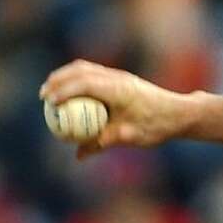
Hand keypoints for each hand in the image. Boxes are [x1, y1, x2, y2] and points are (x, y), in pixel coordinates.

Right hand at [39, 60, 191, 159]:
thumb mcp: (129, 137)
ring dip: (66, 77)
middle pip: (81, 70)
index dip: (64, 90)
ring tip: (50, 92)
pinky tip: (68, 95)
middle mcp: (118, 78)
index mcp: (119, 88)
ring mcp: (119, 76)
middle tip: (43, 96)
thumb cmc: (157, 126)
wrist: (179, 113)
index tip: (48, 102)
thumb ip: (102, 143)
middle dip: (58, 79)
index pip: (85, 83)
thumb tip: (77, 154)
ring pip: (86, 68)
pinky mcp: (121, 79)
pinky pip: (93, 74)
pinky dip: (77, 80)